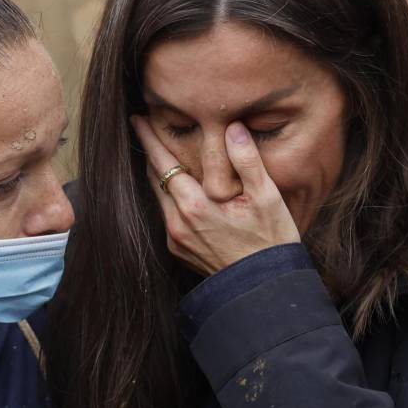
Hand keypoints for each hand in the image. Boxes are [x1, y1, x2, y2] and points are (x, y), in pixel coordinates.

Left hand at [132, 116, 299, 274]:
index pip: (163, 163)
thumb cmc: (270, 241)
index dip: (149, 139)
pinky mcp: (178, 250)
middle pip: (155, 178)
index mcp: (194, 206)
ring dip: (158, 174)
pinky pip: (166, 215)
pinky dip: (169, 196)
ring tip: (160, 153)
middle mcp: (177, 223)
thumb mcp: (267, 197)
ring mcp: (175, 238)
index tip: (137, 119)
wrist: (264, 288)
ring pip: (159, 197)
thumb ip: (247, 160)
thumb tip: (233, 127)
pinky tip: (178, 187)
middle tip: (145, 127)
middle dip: (150, 152)